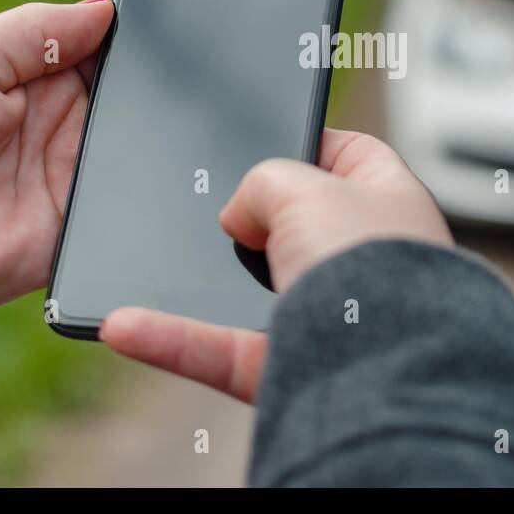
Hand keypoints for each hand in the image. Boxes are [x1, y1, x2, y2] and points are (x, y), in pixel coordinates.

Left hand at [0, 0, 113, 327]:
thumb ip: (38, 30)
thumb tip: (105, 10)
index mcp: (32, 82)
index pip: (97, 48)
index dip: (122, 34)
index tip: (144, 21)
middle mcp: (60, 127)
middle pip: (126, 93)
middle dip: (138, 80)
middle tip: (138, 73)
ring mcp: (76, 175)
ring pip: (138, 141)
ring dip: (140, 128)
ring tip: (122, 119)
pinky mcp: (86, 223)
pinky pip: (131, 196)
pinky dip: (139, 180)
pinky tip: (130, 163)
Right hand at [100, 129, 452, 402]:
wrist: (385, 375)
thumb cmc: (369, 269)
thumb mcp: (303, 186)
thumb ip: (263, 182)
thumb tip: (241, 218)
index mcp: (390, 202)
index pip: (353, 156)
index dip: (308, 143)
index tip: (265, 138)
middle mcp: (366, 261)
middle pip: (296, 225)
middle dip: (251, 219)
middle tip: (211, 210)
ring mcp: (330, 320)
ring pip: (248, 296)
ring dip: (195, 287)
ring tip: (147, 266)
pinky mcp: (293, 371)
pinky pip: (220, 351)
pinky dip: (172, 340)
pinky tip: (122, 324)